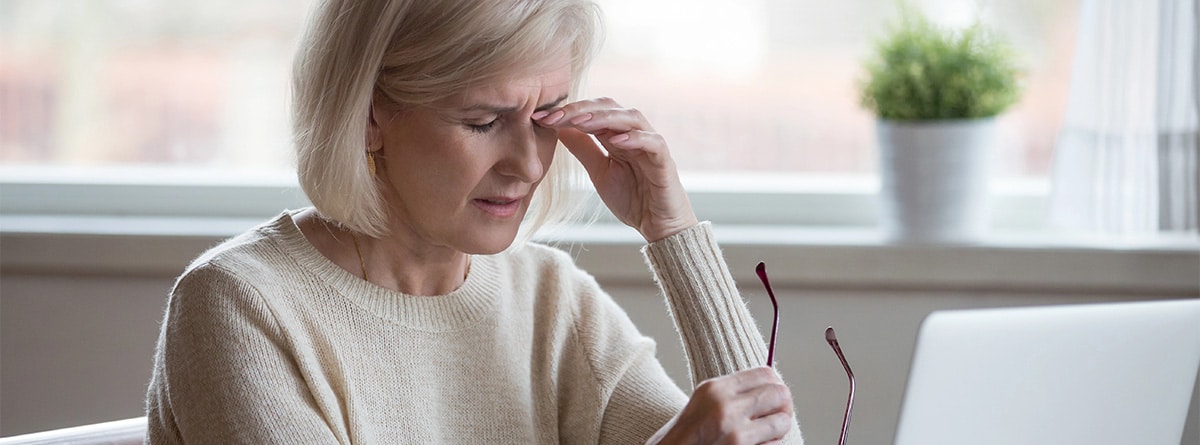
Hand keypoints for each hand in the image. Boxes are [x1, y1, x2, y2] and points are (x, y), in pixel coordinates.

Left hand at [533, 97, 698, 241]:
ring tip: (581, 122)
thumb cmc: (633, 198)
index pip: (592, 112)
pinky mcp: (665, 161)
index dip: (567, 112)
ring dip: (605, 117)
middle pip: (610, 107)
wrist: (658, 227)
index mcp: (617, 136)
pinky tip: (616, 140)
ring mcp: (651, 145)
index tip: (539, 118)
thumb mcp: (599, 172)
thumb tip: (559, 128)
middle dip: (580, 110)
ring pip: (631, 118)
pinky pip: (653, 142)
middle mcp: (634, 134)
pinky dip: (636, 138)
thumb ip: (584, 149)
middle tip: (554, 116)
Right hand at [647, 367, 794, 444]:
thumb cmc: (687, 435)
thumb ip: (733, 393)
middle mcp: (725, 406)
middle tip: (777, 415)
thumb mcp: (704, 403)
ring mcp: (734, 432)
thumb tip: (771, 386)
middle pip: (779, 394)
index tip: (776, 394)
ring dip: (778, 429)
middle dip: (783, 406)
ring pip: (782, 421)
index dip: (776, 384)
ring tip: (766, 433)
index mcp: (715, 388)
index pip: (765, 374)